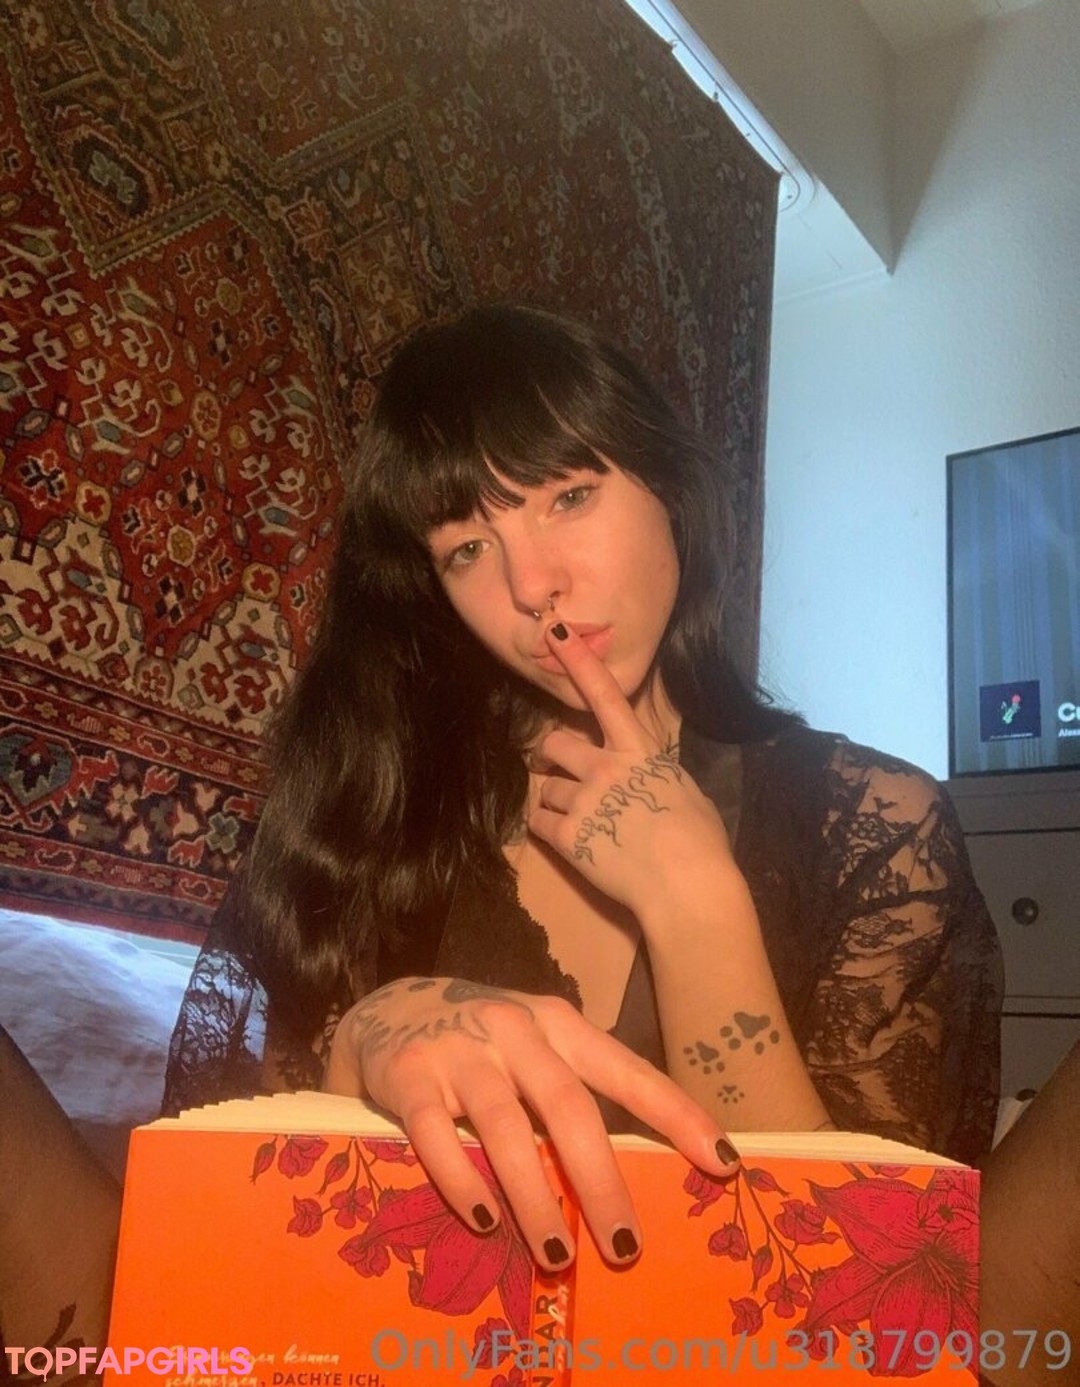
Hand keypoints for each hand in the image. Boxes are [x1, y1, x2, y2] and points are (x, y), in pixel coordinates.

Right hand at [322, 976, 739, 1268]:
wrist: (389, 1007)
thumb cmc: (483, 1042)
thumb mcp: (535, 1049)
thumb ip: (572, 1095)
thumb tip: (629, 1174)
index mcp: (559, 1023)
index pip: (628, 1071)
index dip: (677, 1115)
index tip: (724, 1161)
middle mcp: (515, 1029)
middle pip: (569, 1107)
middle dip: (601, 1180)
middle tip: (625, 1246)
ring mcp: (461, 1048)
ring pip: (506, 1126)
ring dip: (534, 1195)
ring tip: (556, 1253)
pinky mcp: (410, 1073)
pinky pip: (436, 1134)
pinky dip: (462, 1179)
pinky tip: (483, 1219)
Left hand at [526, 622, 735, 923]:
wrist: (688, 887)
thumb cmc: (701, 842)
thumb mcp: (685, 790)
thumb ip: (656, 773)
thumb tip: (646, 774)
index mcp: (639, 751)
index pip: (604, 695)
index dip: (577, 662)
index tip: (555, 633)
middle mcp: (604, 767)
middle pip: (554, 744)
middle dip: (551, 756)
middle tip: (556, 770)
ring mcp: (583, 801)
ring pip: (546, 788)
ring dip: (554, 799)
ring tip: (578, 819)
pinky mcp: (567, 837)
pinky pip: (538, 823)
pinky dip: (545, 829)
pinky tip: (564, 839)